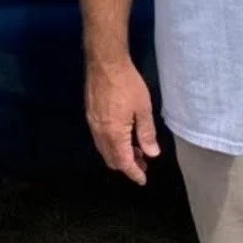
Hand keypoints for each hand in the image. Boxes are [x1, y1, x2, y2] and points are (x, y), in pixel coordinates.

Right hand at [85, 58, 159, 184]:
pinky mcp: (90, 114)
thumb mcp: (143, 108)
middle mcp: (100, 132)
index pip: (123, 161)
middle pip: (111, 158)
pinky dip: (111, 143)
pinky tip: (122, 135)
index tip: (143, 180)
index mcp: (114, 133)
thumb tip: (152, 153)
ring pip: (104, 148)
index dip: (134, 173)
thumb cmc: (127, 84)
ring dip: (118, 154)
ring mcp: (92, 123)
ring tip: (135, 149)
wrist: (105, 62)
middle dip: (126, 165)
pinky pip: (99, 137)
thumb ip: (147, 133)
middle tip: (142, 164)